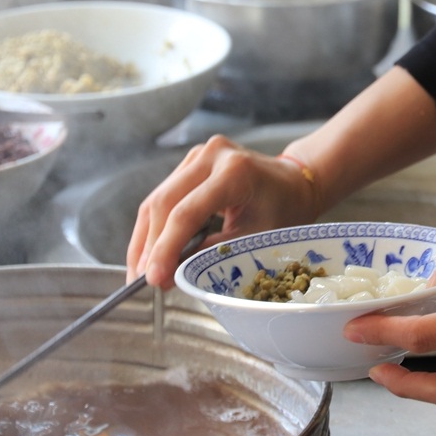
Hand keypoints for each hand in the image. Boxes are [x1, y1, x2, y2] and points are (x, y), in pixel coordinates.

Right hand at [126, 134, 318, 287]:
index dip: (166, 248)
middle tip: (143, 281)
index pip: (187, 213)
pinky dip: (154, 227)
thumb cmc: (284, 209)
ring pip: (157, 199)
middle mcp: (211, 155)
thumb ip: (214, 252)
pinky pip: (163, 196)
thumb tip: (171, 274)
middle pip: (164, 203)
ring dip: (146, 239)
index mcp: (234, 171)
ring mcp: (197, 155)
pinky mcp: (189, 163)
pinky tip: (150, 253)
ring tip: (141, 273)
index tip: (153, 279)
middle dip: (151, 247)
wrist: (294, 182)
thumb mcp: (255, 236)